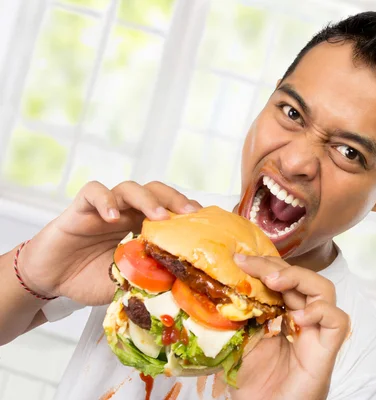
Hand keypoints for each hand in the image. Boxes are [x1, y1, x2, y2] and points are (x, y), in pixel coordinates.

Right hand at [17, 181, 201, 304]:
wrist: (50, 279)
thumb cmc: (90, 278)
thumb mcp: (125, 282)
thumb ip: (147, 279)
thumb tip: (179, 286)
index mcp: (142, 227)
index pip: (170, 210)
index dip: (187, 213)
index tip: (206, 224)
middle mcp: (128, 213)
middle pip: (156, 191)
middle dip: (174, 199)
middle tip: (189, 213)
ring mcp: (105, 208)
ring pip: (129, 188)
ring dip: (146, 199)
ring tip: (157, 217)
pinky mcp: (80, 209)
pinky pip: (93, 192)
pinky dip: (104, 201)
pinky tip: (112, 217)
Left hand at [230, 255, 350, 399]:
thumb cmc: (252, 384)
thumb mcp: (238, 341)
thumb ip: (237, 316)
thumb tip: (216, 288)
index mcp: (282, 314)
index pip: (280, 278)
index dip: (264, 265)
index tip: (238, 259)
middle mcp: (302, 319)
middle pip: (302, 278)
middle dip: (277, 266)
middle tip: (250, 264)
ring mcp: (316, 332)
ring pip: (324, 290)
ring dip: (299, 279)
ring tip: (274, 282)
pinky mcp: (327, 349)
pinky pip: (337, 320)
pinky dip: (320, 312)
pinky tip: (297, 318)